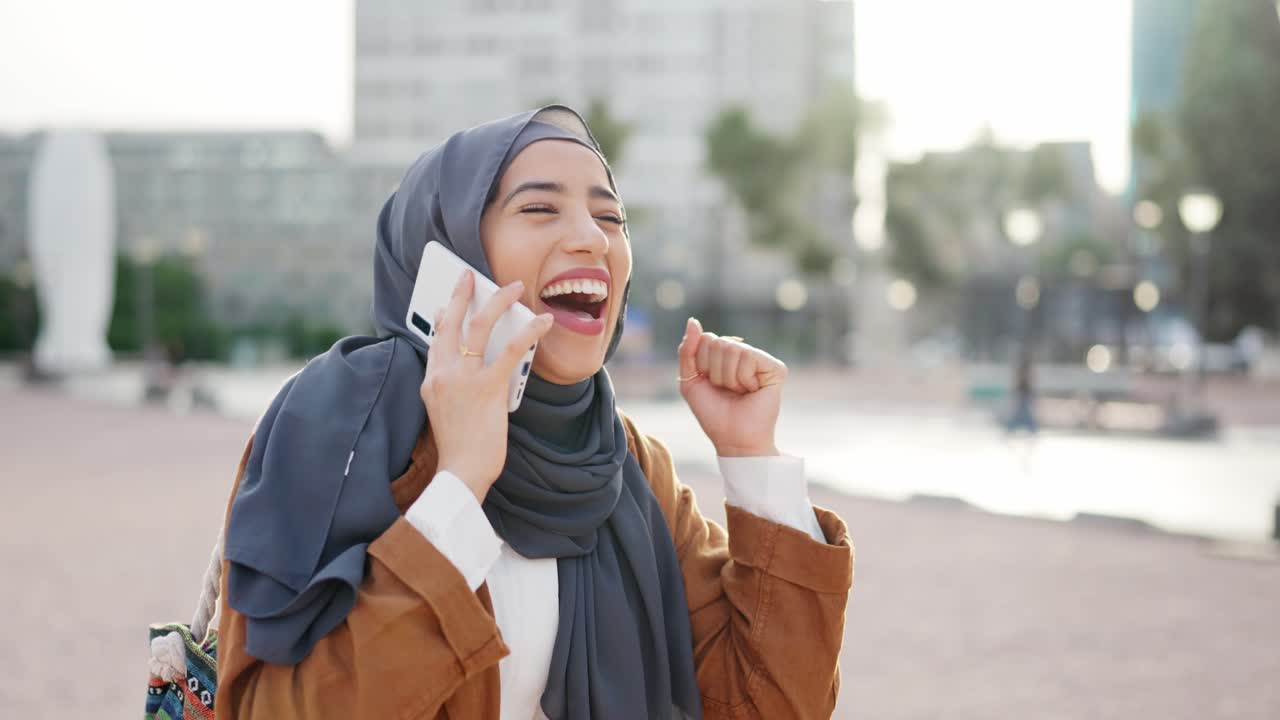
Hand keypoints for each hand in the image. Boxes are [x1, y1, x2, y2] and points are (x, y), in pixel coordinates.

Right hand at [421, 272, 553, 501]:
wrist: (461, 472)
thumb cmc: (459, 446)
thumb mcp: (444, 410)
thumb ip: (452, 384)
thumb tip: (471, 362)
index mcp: (430, 379)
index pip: (436, 338)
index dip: (445, 315)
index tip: (451, 301)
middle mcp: (443, 373)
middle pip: (451, 322)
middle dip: (463, 294)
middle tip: (471, 275)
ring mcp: (464, 378)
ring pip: (479, 326)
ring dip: (498, 301)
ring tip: (514, 287)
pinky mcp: (488, 387)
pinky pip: (512, 349)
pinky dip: (530, 331)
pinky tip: (544, 322)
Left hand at [676, 317, 786, 456]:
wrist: (733, 439)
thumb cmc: (713, 413)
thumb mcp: (690, 380)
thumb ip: (687, 350)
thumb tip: (693, 321)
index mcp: (724, 355)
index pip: (705, 339)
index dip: (701, 364)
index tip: (710, 384)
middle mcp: (744, 354)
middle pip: (717, 341)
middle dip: (714, 371)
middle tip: (726, 390)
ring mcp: (761, 360)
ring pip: (732, 348)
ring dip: (728, 377)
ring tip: (739, 391)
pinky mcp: (775, 368)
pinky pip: (749, 356)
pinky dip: (743, 378)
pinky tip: (751, 390)